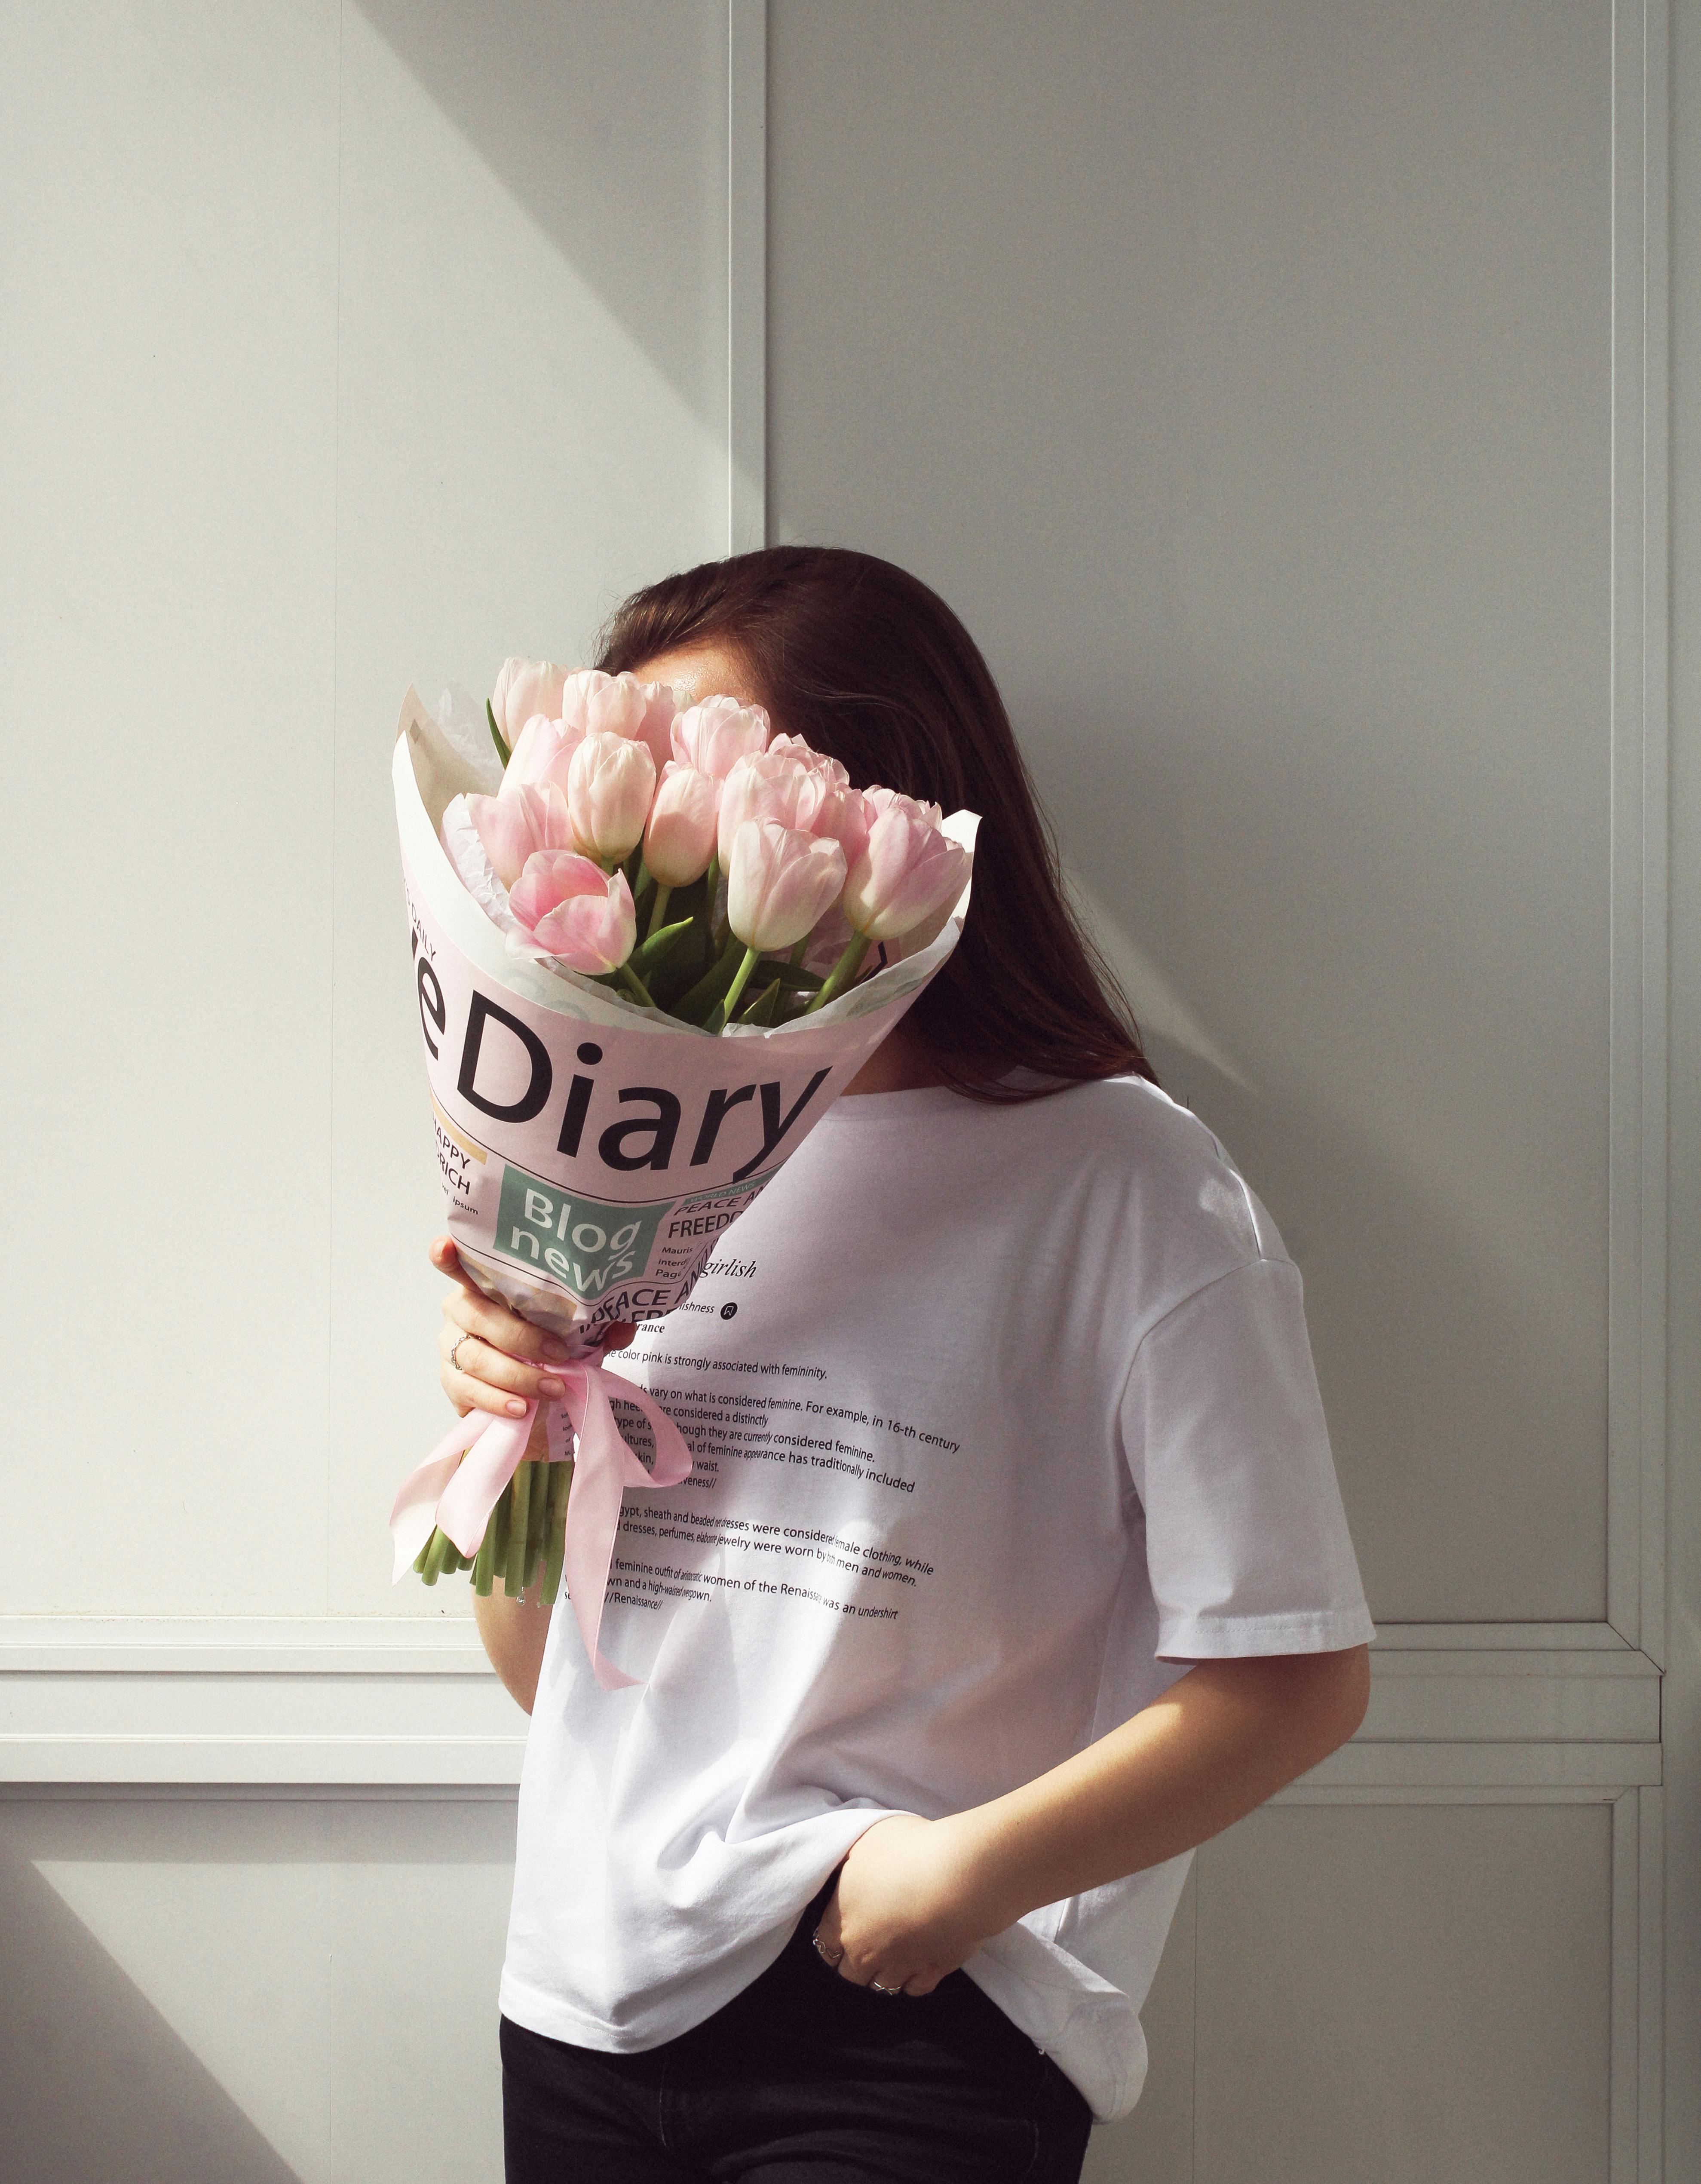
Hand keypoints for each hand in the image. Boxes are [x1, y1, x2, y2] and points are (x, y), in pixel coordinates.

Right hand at [430, 1236, 634, 1420]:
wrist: (535, 1404)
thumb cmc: (549, 1354)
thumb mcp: (578, 1338)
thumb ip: (600, 1328)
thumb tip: (624, 1326)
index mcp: (488, 1287)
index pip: (463, 1266)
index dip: (449, 1257)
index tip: (445, 1246)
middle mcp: (461, 1311)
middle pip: (479, 1316)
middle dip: (521, 1338)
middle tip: (559, 1356)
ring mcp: (451, 1347)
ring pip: (476, 1357)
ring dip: (517, 1375)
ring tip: (551, 1389)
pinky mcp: (451, 1383)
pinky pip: (469, 1391)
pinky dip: (498, 1401)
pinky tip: (521, 1408)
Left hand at [811, 1813, 997, 1997]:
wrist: (957, 1877)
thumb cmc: (908, 1850)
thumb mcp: (864, 1841)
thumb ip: (849, 1863)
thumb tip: (846, 1867)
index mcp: (844, 1918)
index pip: (825, 1944)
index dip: (831, 1940)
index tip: (839, 1935)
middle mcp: (866, 1950)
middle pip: (850, 1973)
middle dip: (855, 1962)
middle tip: (867, 1946)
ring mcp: (899, 1965)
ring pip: (882, 1985)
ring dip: (883, 1974)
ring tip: (892, 1958)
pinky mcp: (932, 1972)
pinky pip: (915, 1988)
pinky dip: (913, 1980)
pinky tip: (917, 1965)